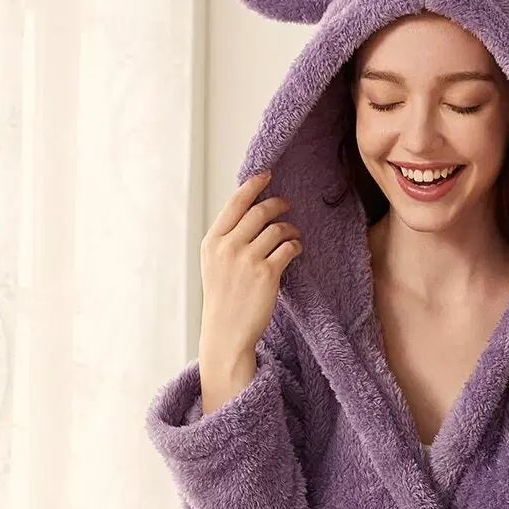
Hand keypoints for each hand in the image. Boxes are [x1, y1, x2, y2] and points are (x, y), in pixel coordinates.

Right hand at [199, 170, 301, 364]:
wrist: (227, 333)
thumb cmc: (223, 300)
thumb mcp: (214, 264)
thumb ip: (227, 239)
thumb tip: (249, 214)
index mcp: (213, 242)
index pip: (234, 203)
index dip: (253, 185)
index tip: (266, 175)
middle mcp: (228, 247)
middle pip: (259, 212)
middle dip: (277, 205)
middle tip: (286, 205)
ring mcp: (247, 260)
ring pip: (276, 229)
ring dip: (289, 228)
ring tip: (293, 234)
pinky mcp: (267, 274)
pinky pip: (288, 249)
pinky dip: (295, 246)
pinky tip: (295, 249)